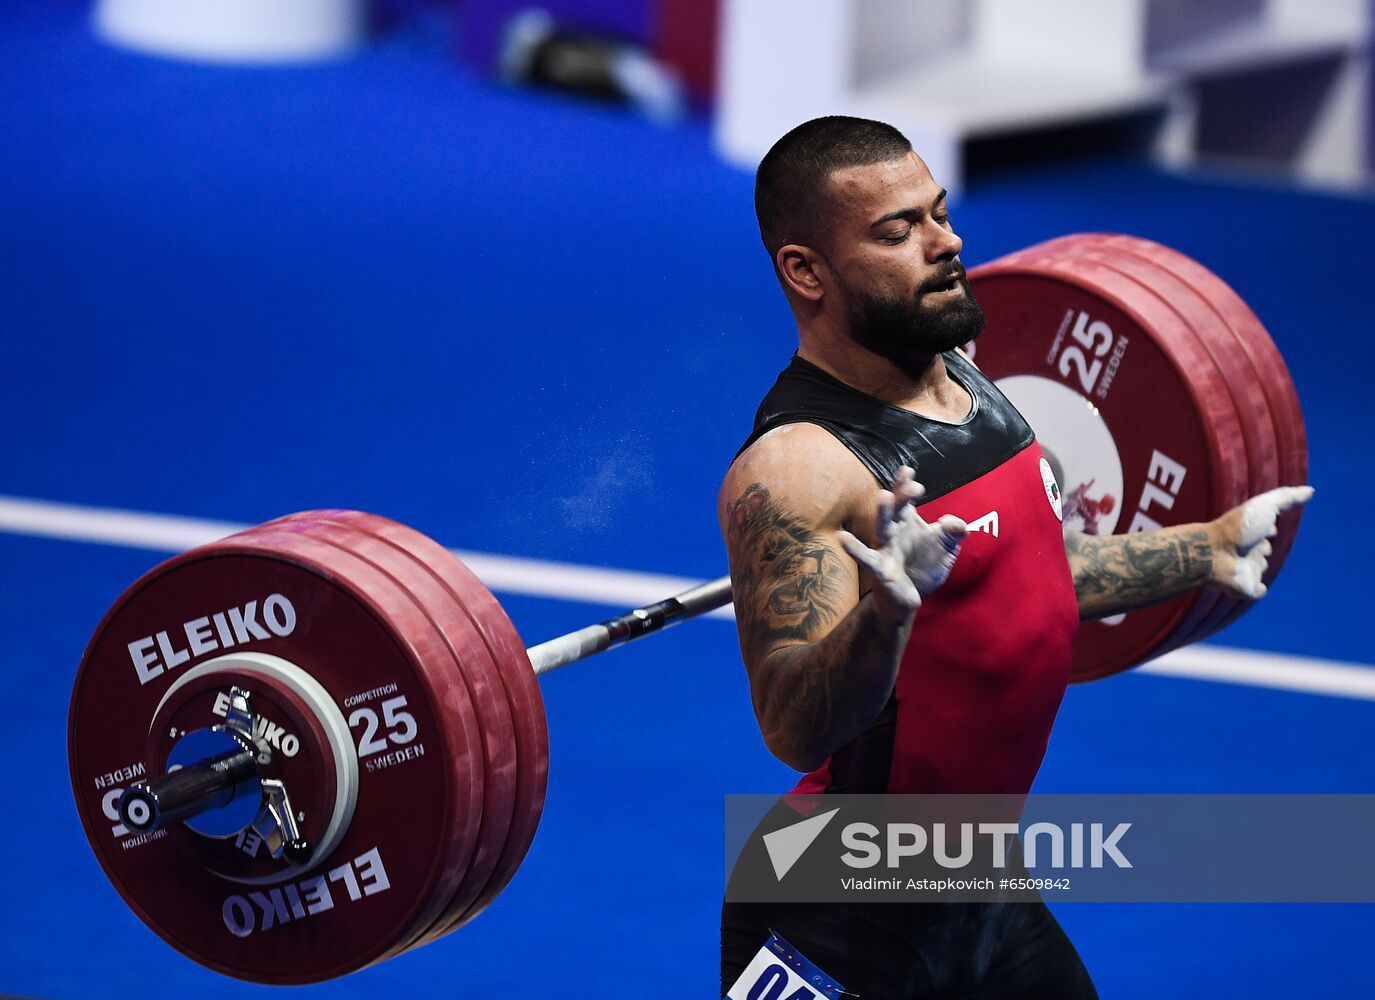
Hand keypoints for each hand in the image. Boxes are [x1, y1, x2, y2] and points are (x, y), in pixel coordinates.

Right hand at [836, 466, 966, 617]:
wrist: (910, 598)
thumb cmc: (924, 567)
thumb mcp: (946, 547)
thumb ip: (954, 532)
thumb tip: (958, 524)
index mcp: (906, 522)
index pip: (904, 499)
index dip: (905, 484)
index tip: (908, 471)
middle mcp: (893, 532)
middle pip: (895, 509)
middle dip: (901, 495)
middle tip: (913, 486)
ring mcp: (884, 549)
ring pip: (881, 528)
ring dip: (882, 512)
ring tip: (882, 496)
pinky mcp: (879, 569)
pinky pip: (866, 557)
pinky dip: (854, 548)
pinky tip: (842, 537)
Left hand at [1210, 485, 1313, 598]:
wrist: (1216, 554)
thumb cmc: (1239, 527)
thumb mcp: (1264, 506)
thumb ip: (1285, 498)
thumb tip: (1310, 490)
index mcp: (1253, 530)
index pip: (1265, 529)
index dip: (1268, 526)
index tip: (1271, 525)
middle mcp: (1249, 548)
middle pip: (1263, 550)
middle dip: (1263, 548)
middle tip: (1261, 544)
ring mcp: (1247, 568)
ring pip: (1261, 569)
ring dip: (1260, 567)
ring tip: (1251, 561)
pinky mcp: (1246, 587)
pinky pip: (1256, 591)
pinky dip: (1257, 589)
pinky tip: (1257, 587)